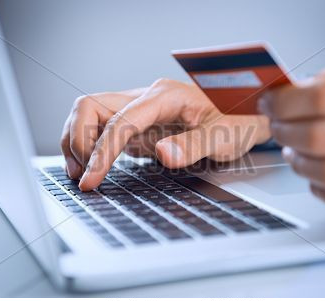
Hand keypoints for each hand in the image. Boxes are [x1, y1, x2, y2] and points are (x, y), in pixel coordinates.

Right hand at [61, 79, 270, 189]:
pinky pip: (103, 129)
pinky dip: (91, 146)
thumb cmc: (239, 120)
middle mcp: (146, 98)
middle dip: (78, 139)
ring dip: (78, 140)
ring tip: (81, 172)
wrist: (246, 113)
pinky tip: (93, 166)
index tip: (92, 179)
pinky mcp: (140, 125)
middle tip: (83, 174)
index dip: (101, 151)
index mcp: (164, 96)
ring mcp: (140, 111)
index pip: (120, 121)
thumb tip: (163, 153)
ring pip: (91, 114)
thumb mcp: (225, 136)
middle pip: (91, 105)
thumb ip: (195, 144)